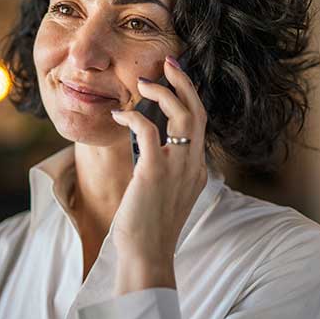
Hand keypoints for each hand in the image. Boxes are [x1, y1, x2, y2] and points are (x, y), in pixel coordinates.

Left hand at [109, 55, 207, 294]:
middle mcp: (193, 165)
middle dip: (184, 82)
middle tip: (168, 62)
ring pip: (182, 114)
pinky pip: (148, 130)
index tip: (175, 77)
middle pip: (198, 111)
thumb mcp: (166, 194)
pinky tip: (119, 113)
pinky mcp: (154, 172)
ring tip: (145, 83)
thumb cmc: (150, 228)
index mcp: (197, 169)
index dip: (189, 96)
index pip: (200, 123)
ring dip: (164, 93)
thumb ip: (166, 169)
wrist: (148, 256)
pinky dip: (133, 116)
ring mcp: (177, 168)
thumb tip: (153, 149)